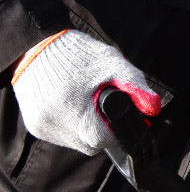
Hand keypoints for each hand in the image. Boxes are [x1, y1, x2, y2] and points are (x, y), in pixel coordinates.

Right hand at [12, 29, 160, 155]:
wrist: (39, 46)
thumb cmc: (79, 54)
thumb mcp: (113, 64)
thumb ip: (135, 87)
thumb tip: (153, 109)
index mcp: (73, 111)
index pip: (103, 139)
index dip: (119, 131)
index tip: (125, 119)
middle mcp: (53, 124)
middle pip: (89, 144)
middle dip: (104, 131)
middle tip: (107, 110)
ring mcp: (41, 127)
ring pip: (75, 142)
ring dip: (87, 130)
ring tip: (89, 105)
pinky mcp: (34, 126)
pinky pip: (61, 135)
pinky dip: (72, 126)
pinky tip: (74, 107)